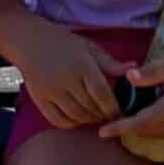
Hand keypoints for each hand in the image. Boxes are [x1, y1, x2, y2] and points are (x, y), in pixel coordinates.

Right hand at [17, 28, 134, 128]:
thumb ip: (111, 63)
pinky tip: (78, 117)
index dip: (114, 108)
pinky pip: (59, 120)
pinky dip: (72, 123)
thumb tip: (134, 69)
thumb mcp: (89, 47)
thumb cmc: (63, 43)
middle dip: (103, 114)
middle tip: (109, 113)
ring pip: (76, 116)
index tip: (120, 112)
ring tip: (95, 114)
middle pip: (90, 107)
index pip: (102, 94)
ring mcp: (51, 91)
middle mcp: (66, 80)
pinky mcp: (40, 100)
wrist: (28, 41)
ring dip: (89, 119)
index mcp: (82, 65)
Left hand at [96, 48, 163, 142]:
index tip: (102, 133)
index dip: (118, 128)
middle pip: (145, 131)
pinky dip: (157, 129)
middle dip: (128, 128)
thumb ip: (150, 73)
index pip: (137, 123)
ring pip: (157, 134)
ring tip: (130, 118)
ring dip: (143, 129)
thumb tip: (128, 77)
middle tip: (113, 120)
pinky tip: (153, 117)